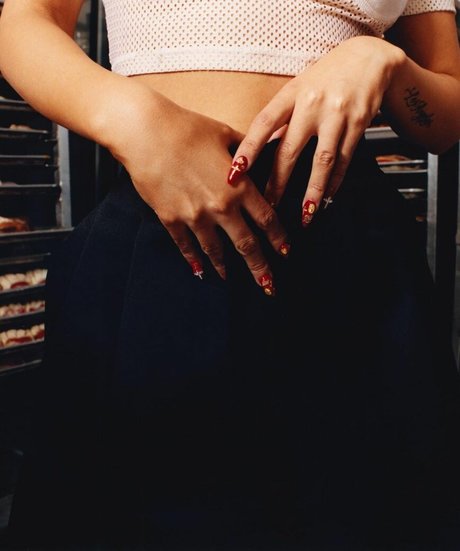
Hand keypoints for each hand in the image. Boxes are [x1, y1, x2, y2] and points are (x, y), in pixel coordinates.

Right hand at [110, 90, 288, 294]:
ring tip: (230, 278)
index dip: (278, 238)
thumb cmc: (187, 128)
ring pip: (216, 250)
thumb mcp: (225, 133)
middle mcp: (220, 208)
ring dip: (225, 267)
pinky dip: (193, 260)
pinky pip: (185, 246)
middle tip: (268, 285)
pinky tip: (199, 270)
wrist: (145, 133)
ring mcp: (195, 217)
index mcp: (238, 187)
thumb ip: (249, 148)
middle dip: (260, 267)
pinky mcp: (171, 219)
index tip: (285, 252)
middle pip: (246, 245)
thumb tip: (272, 142)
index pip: (266, 220)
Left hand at [229, 36, 403, 224]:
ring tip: (306, 215)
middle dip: (278, 182)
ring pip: (322, 160)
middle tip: (269, 206)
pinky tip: (327, 198)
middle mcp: (312, 103)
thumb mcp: (298, 88)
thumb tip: (260, 150)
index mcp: (291, 93)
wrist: (368, 58)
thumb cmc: (325, 77)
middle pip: (290, 149)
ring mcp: (337, 114)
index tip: (235, 172)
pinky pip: (345, 159)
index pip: (263, 123)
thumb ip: (281, 118)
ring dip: (313, 191)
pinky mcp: (358, 123)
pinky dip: (335, 182)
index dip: (248, 149)